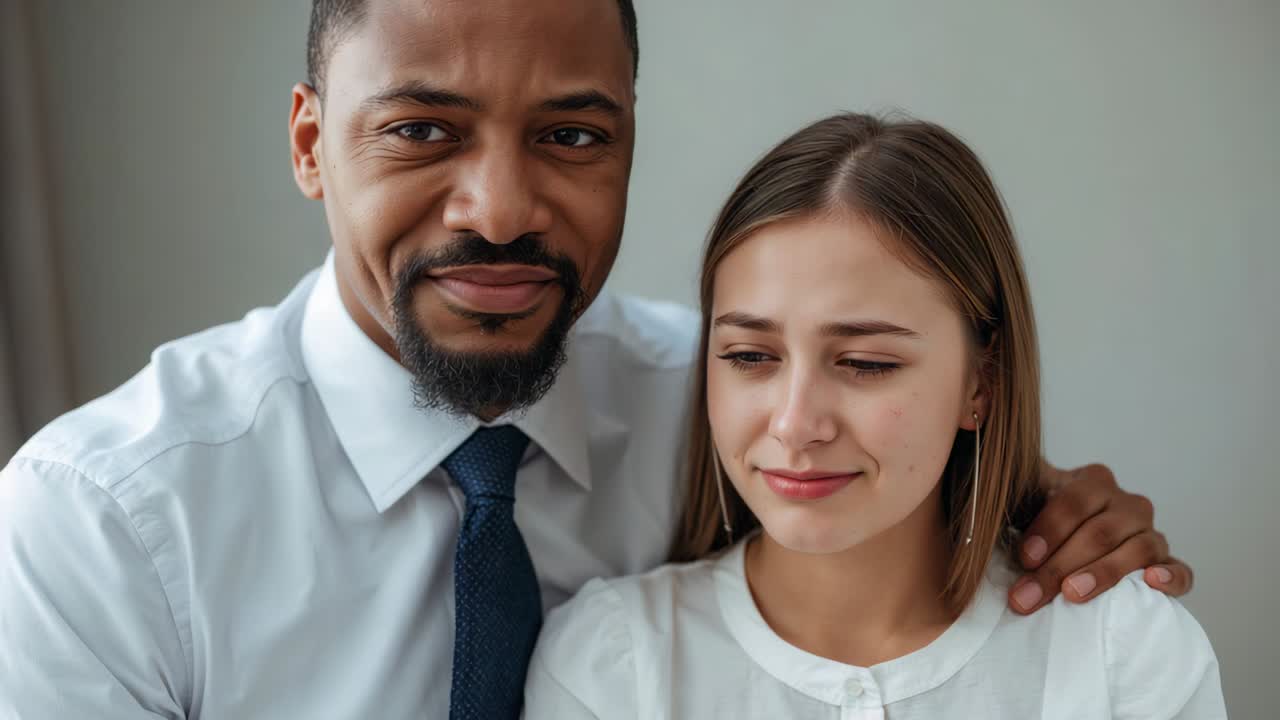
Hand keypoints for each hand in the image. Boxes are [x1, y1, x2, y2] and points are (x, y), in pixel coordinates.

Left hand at [1007, 461, 1193, 613]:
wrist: (1069, 541)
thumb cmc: (1039, 521)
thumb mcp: (1023, 499)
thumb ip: (1010, 491)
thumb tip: (974, 484)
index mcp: (1092, 482)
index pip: (1076, 500)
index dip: (1050, 528)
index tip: (1025, 557)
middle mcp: (1127, 503)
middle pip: (1101, 531)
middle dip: (1060, 565)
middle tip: (1029, 595)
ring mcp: (1149, 533)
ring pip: (1138, 549)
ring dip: (1104, 573)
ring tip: (1074, 594)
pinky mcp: (1166, 564)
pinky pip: (1180, 569)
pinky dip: (1172, 576)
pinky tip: (1154, 584)